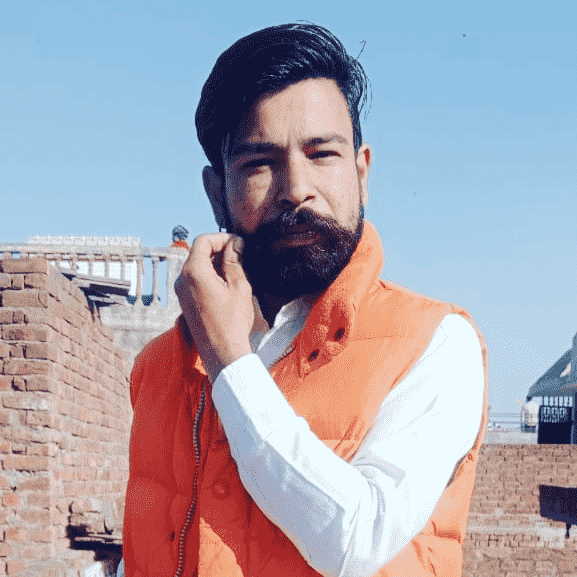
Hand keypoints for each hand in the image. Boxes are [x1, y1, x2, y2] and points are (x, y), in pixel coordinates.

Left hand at [175, 233, 253, 382]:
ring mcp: (181, 291)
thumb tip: (235, 244)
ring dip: (215, 263)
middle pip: (198, 252)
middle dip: (219, 250)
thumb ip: (235, 261)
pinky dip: (210, 275)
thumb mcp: (239, 286)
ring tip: (236, 272)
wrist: (222, 351)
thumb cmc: (231, 323)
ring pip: (197, 265)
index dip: (222, 238)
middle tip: (240, 256)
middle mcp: (182, 279)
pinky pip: (195, 279)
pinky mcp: (185, 301)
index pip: (203, 241)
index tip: (238, 243)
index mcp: (194, 272)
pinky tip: (226, 285)